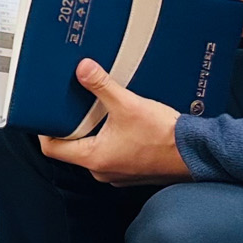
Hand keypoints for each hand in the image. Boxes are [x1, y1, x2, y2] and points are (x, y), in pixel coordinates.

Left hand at [40, 59, 190, 184]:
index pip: (52, 148)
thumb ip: (102, 86)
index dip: (44, 128)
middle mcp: (103, 170)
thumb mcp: (128, 105)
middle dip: (71, 125)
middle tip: (72, 105)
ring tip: (96, 110)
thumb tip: (83, 69)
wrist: (198, 153)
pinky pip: (111, 153)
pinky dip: (110, 138)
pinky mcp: (132, 170)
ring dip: (92, 131)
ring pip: (93, 149)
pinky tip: (119, 122)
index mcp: (95, 159)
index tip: (46, 113)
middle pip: (71, 147)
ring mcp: (118, 172)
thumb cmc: (166, 138)